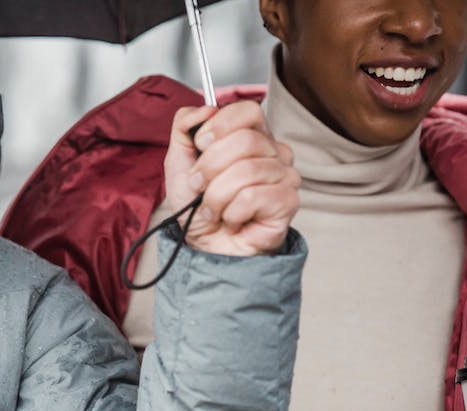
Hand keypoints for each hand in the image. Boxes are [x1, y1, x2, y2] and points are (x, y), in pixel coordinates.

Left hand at [164, 101, 299, 256]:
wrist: (206, 246)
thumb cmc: (197, 206)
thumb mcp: (178, 163)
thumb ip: (183, 128)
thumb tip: (203, 108)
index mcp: (251, 136)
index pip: (248, 110)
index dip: (219, 125)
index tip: (200, 146)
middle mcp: (274, 152)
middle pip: (245, 140)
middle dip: (209, 167)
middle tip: (200, 186)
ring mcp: (285, 176)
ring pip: (246, 170)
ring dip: (216, 195)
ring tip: (213, 208)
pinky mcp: (288, 201)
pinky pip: (253, 196)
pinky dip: (231, 211)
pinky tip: (231, 218)